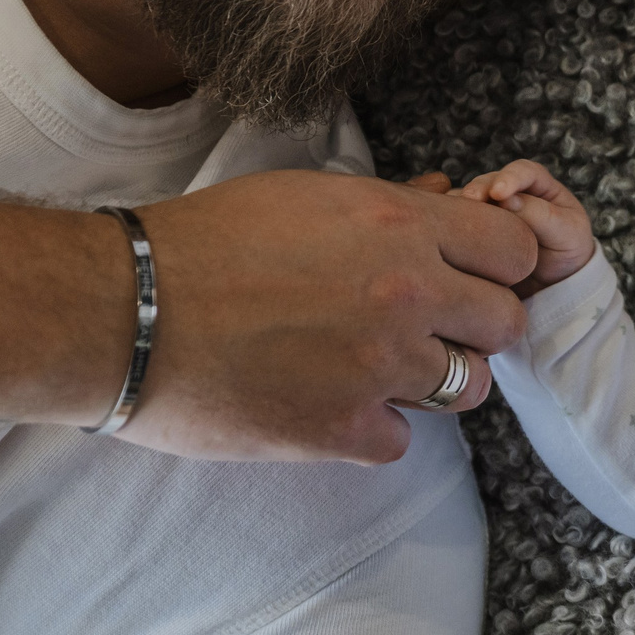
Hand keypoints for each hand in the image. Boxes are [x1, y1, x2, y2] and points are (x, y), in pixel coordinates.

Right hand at [116, 169, 538, 462]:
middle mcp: (405, 295)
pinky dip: (372, 429)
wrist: (118, 310)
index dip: (497, 266)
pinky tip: (330, 405)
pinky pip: (401, 440)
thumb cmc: (203, 242)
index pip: (516, 250)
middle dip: (474, 327)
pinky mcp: (341, 429)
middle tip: (427, 329)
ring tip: (376, 368)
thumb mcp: (306, 195)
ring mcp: (378, 366)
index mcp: (400, 227)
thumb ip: (391, 203)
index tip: (468, 277)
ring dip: (433, 380)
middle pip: (506, 324)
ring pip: (467, 387)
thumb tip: (448, 194)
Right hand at [439, 160, 595, 294]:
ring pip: (468, 200)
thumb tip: (506, 200)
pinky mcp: (472, 230)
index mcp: (540, 186)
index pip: (525, 171)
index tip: (499, 193)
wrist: (555, 284)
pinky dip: (448, 223)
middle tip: (471, 202)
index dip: (510, 177)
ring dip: (460, 207)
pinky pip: (454, 220)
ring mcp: (489, 211)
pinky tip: (442, 233)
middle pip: (489, 182)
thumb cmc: (568, 252)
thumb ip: (540, 215)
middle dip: (478, 190)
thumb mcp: (566, 233)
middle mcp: (510, 193)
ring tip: (453, 221)